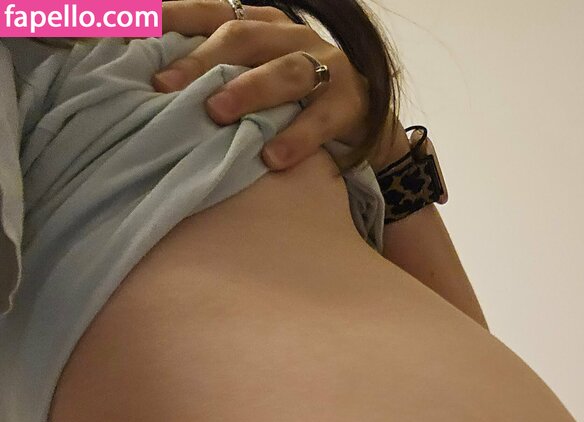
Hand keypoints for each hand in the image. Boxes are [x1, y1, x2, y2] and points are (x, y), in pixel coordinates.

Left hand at [151, 0, 370, 170]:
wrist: (365, 119)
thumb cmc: (295, 101)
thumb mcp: (256, 77)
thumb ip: (216, 75)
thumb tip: (153, 88)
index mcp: (262, 23)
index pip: (212, 10)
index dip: (173, 16)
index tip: (132, 27)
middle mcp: (292, 36)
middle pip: (242, 37)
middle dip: (201, 60)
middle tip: (164, 86)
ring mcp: (325, 66)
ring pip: (285, 71)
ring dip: (248, 91)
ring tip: (217, 113)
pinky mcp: (350, 103)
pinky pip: (321, 120)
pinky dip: (296, 138)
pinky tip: (271, 158)